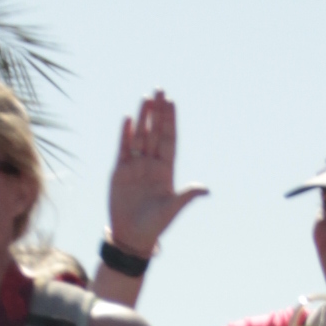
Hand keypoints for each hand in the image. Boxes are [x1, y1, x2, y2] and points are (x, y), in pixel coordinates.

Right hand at [108, 91, 206, 263]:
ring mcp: (136, 166)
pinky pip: (124, 149)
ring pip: (140, 137)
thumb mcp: (173, 208)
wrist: (132, 236)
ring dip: (143, 118)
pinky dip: (125, 134)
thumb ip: (187, 195)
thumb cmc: (155, 225)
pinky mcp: (120, 172)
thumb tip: (206, 190)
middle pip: (155, 133)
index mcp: (167, 170)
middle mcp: (152, 164)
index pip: (170, 139)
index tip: (172, 102)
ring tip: (146, 98)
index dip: (170, 121)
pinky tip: (128, 119)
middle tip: (160, 90)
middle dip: (158, 112)